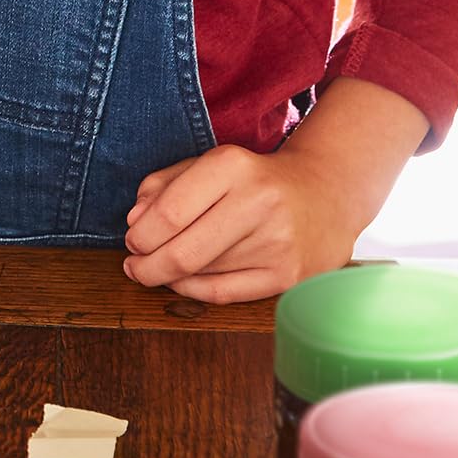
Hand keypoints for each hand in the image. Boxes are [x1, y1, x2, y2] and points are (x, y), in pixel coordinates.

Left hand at [120, 145, 355, 303]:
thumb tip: (134, 221)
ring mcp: (277, 244)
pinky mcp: (288, 276)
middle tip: (134, 265)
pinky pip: (224, 294)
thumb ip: (163, 185)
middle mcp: (258, 204)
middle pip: (183, 252)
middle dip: (146, 265)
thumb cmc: (253, 179)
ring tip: (158, 269)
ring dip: (168, 276)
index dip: (141, 235)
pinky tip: (181, 282)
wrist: (325, 194)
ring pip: (200, 274)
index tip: (131, 240)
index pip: (169, 212)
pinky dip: (192, 290)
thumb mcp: (207, 164)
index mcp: (233, 167)